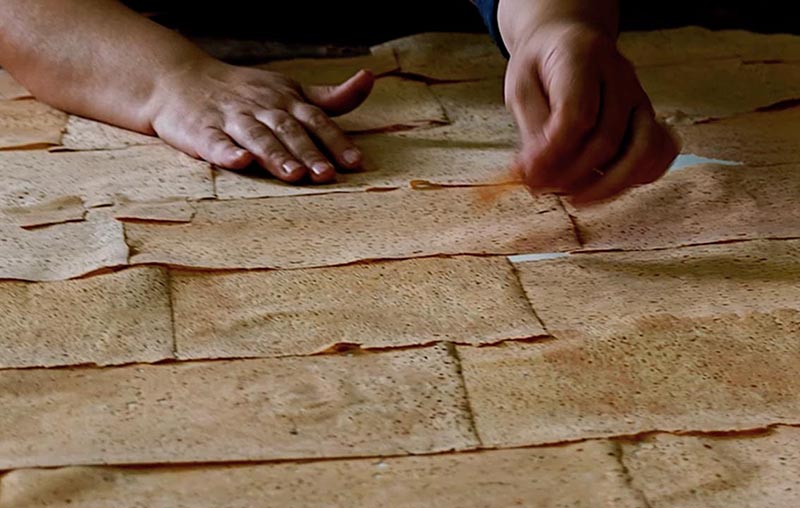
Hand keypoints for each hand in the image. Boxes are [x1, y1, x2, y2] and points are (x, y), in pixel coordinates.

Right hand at [148, 58, 373, 183]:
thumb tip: (369, 80)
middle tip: (328, 175)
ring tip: (294, 175)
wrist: (180, 80)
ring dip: (276, 156)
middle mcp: (262, 108)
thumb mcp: (290, 90)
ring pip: (257, 137)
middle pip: (289, 131)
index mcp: (285, 101)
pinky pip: (215, 142)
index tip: (355, 163)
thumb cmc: (245, 91)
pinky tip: (240, 162)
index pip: (316, 120)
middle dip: (309, 152)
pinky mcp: (201, 131)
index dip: (336, 141)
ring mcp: (231, 119)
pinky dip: (227, 152)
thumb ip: (329, 97)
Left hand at [504, 21, 679, 203]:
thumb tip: (534, 173)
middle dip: (572, 174)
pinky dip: (637, 177)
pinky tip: (605, 185)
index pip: (577, 114)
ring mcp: (639, 97)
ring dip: (607, 184)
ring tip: (575, 198)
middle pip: (607, 139)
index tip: (528, 172)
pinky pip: (658, 152)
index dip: (553, 152)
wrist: (568, 38)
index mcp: (583, 56)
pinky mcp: (647, 116)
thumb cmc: (541, 65)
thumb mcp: (521, 87)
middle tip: (540, 187)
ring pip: (642, 150)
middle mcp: (620, 76)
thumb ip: (531, 129)